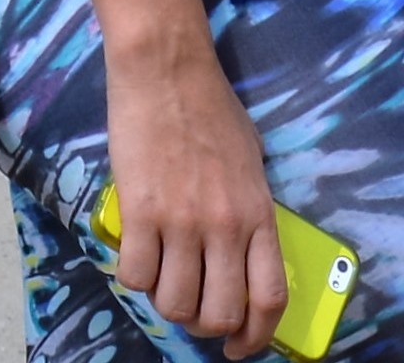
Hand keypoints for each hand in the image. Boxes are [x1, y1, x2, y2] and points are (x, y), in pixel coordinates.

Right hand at [104, 26, 285, 360]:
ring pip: (174, 302)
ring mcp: (181, 220)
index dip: (256, 336)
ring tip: (163, 277)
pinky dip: (135, 277)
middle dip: (205, 326)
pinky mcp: (139, 211)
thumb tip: (243, 253)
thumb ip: (250, 210)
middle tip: (194, 307)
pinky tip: (138, 254)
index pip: (268, 298)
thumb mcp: (252, 160)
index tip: (240, 347)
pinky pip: (134, 276)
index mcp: (258, 213)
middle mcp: (225, 225)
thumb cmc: (211, 107)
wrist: (166, 69)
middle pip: (218, 314)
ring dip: (167, 301)